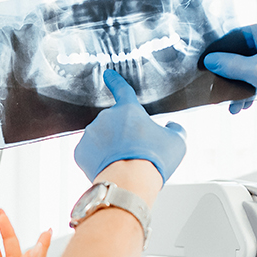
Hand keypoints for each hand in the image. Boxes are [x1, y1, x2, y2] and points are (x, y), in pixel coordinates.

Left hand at [73, 71, 187, 181]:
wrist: (129, 182)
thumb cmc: (153, 160)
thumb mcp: (177, 142)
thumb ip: (175, 129)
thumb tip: (172, 126)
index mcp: (128, 110)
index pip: (122, 90)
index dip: (116, 82)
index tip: (108, 75)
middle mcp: (106, 117)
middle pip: (115, 123)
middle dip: (122, 134)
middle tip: (135, 153)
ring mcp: (90, 134)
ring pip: (101, 138)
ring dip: (110, 147)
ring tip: (123, 164)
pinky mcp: (80, 152)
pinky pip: (89, 153)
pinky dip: (98, 160)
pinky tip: (110, 168)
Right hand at [202, 23, 256, 112]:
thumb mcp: (256, 71)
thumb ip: (231, 65)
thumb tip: (210, 61)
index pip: (237, 35)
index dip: (221, 49)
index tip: (207, 61)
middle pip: (243, 54)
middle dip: (230, 75)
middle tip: (217, 87)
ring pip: (252, 69)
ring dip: (241, 88)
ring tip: (233, 106)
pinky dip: (253, 90)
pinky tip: (246, 105)